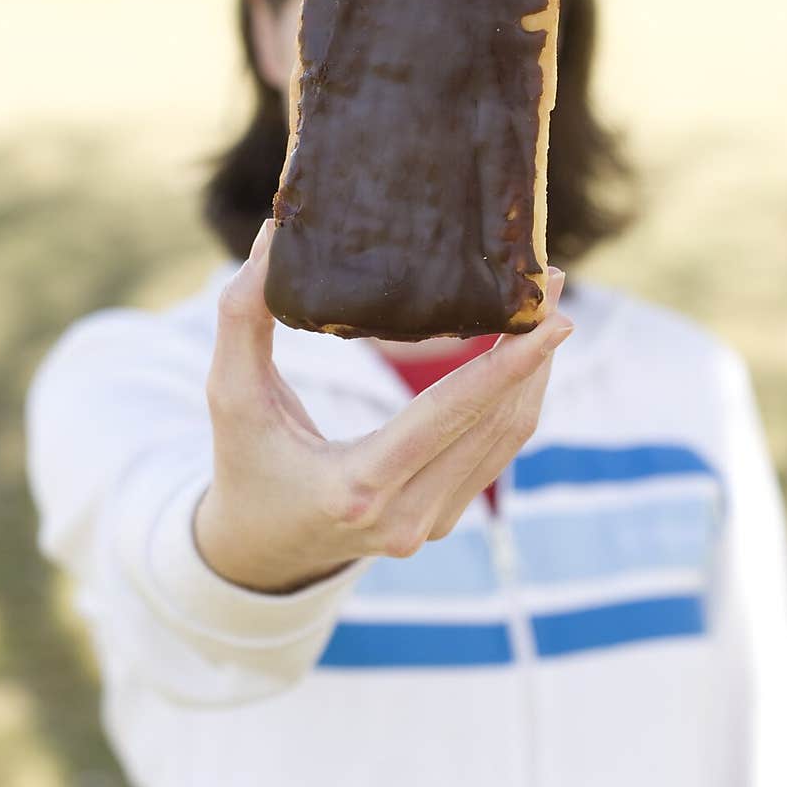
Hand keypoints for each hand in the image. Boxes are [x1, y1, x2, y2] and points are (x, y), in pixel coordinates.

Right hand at [195, 220, 572, 592]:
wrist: (261, 553)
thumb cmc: (245, 465)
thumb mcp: (230, 396)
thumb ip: (242, 319)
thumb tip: (273, 233)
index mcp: (356, 487)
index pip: (448, 417)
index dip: (507, 365)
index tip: (555, 316)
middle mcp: (405, 516)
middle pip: (494, 423)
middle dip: (535, 352)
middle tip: (555, 279)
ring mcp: (430, 525)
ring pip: (506, 439)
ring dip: (532, 374)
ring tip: (545, 305)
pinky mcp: (443, 522)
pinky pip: (495, 453)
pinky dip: (512, 401)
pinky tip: (522, 356)